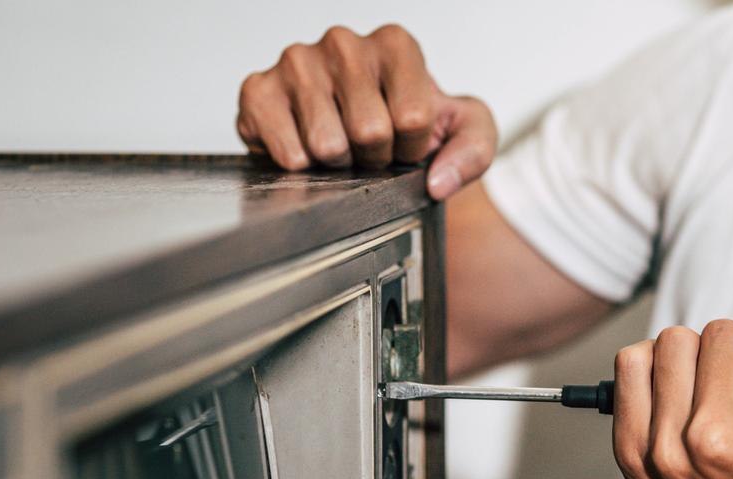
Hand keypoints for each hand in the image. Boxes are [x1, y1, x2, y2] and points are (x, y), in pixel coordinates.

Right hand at [237, 25, 497, 199]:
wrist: (362, 135)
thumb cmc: (410, 127)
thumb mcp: (465, 132)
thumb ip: (474, 151)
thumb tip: (438, 181)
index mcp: (395, 44)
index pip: (413, 116)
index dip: (412, 148)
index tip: (405, 142)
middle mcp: (344, 43)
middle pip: (370, 130)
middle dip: (375, 157)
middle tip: (370, 149)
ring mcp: (297, 62)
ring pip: (328, 143)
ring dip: (340, 163)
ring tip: (341, 147)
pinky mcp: (258, 90)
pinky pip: (287, 150)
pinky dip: (301, 165)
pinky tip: (307, 149)